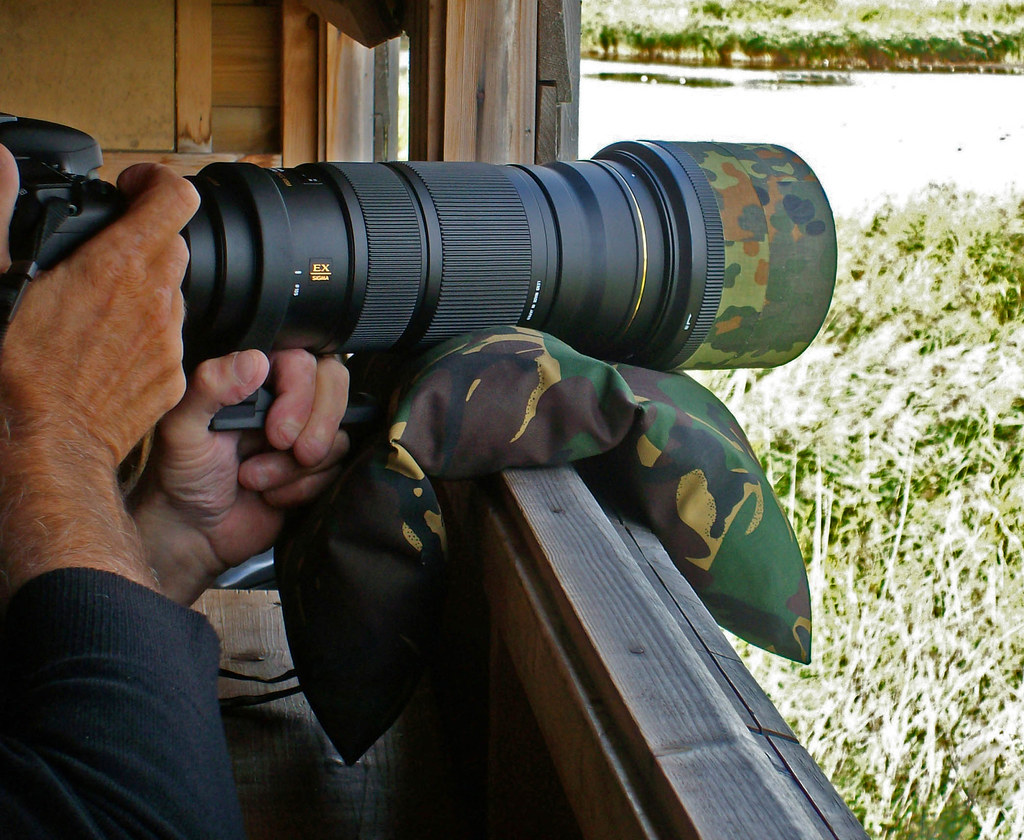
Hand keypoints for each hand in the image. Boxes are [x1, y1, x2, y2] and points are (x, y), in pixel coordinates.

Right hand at [0, 146, 199, 600]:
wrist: (46, 445)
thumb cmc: (17, 371)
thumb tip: (0, 161)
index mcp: (118, 265)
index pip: (177, 197)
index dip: (158, 180)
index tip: (133, 185)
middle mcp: (157, 298)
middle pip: (174, 243)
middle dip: (144, 236)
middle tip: (104, 249)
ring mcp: (171, 339)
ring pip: (173, 292)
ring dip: (145, 287)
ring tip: (97, 305)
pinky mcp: (174, 375)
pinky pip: (171, 338)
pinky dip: (148, 331)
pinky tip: (107, 346)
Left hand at [130, 348, 350, 604]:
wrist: (193, 533)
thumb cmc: (180, 476)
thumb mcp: (182, 428)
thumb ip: (209, 387)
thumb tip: (255, 360)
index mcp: (252, 379)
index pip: (304, 360)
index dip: (301, 393)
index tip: (277, 431)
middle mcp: (283, 399)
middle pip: (334, 385)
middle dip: (317, 425)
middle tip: (288, 450)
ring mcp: (303, 433)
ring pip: (337, 434)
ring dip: (297, 467)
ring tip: (254, 479)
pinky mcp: (315, 468)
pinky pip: (336, 469)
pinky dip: (303, 487)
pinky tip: (270, 495)